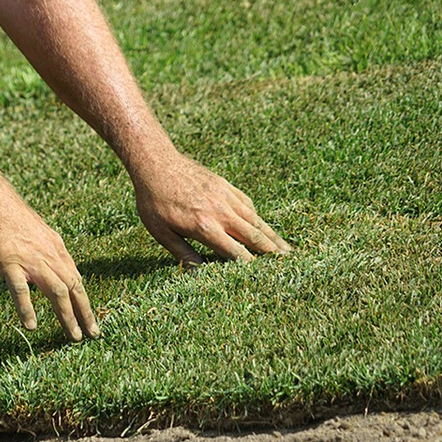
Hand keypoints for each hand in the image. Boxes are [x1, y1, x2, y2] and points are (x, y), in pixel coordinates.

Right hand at [0, 192, 99, 341]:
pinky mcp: (10, 262)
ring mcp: (30, 259)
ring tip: (73, 336)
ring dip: (67, 315)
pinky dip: (28, 308)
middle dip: (84, 313)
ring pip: (57, 291)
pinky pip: (21, 289)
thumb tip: (45, 268)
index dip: (84, 300)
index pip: (75, 278)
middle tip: (92, 334)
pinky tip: (31, 325)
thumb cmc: (6, 215)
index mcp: (55, 247)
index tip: (89, 318)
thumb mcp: (34, 233)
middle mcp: (49, 254)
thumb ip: (42, 251)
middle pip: (73, 287)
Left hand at [133, 154, 290, 264]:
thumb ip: (183, 254)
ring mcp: (226, 197)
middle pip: (253, 236)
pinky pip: (247, 204)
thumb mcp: (162, 232)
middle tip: (287, 264)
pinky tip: (262, 226)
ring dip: (271, 235)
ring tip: (285, 248)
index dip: (250, 266)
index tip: (262, 277)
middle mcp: (221, 212)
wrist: (156, 164)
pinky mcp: (225, 186)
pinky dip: (256, 217)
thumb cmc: (154, 201)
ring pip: (255, 220)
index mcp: (205, 227)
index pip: (235, 252)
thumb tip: (199, 273)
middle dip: (271, 252)